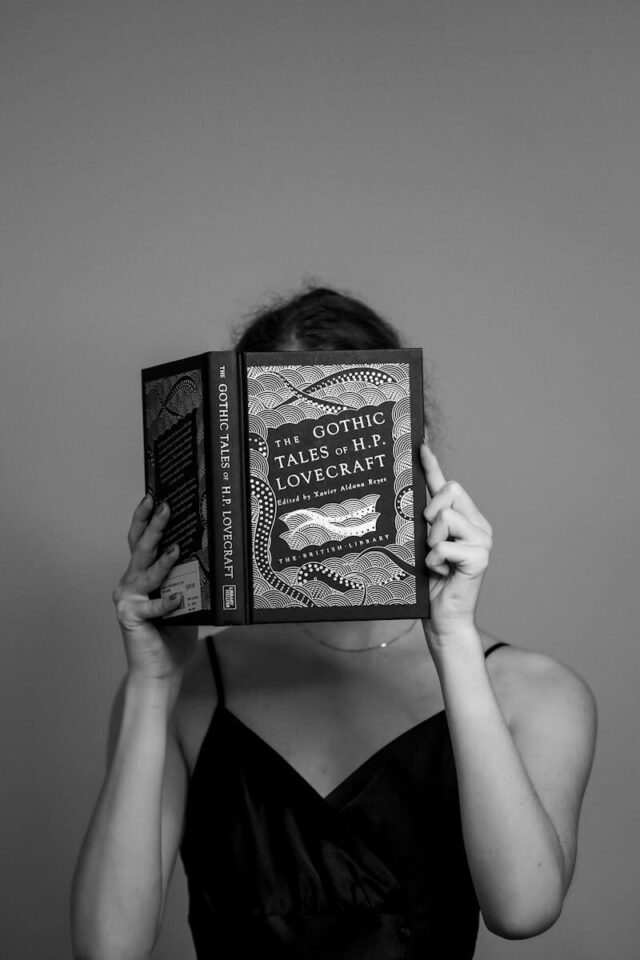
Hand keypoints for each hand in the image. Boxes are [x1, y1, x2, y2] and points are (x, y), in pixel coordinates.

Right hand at [112, 494, 197, 681]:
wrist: (161, 670)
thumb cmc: (173, 636)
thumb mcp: (186, 600)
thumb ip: (188, 579)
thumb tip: (211, 553)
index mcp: (143, 576)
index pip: (141, 541)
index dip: (146, 518)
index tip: (153, 496)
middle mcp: (130, 583)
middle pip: (140, 548)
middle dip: (153, 525)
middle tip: (165, 505)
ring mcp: (128, 599)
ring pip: (144, 572)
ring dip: (161, 559)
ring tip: (176, 547)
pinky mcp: (130, 617)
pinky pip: (152, 606)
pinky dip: (166, 602)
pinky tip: (179, 599)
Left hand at [419, 442, 492, 647]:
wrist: (443, 619)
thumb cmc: (429, 584)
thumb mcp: (422, 546)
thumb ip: (422, 523)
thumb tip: (407, 495)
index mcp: (465, 520)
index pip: (446, 486)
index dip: (432, 465)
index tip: (419, 446)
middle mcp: (478, 525)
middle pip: (450, 490)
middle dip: (431, 510)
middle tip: (428, 538)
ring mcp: (483, 540)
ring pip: (446, 516)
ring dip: (432, 541)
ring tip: (435, 561)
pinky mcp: (481, 557)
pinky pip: (445, 544)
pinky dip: (435, 560)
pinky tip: (440, 573)